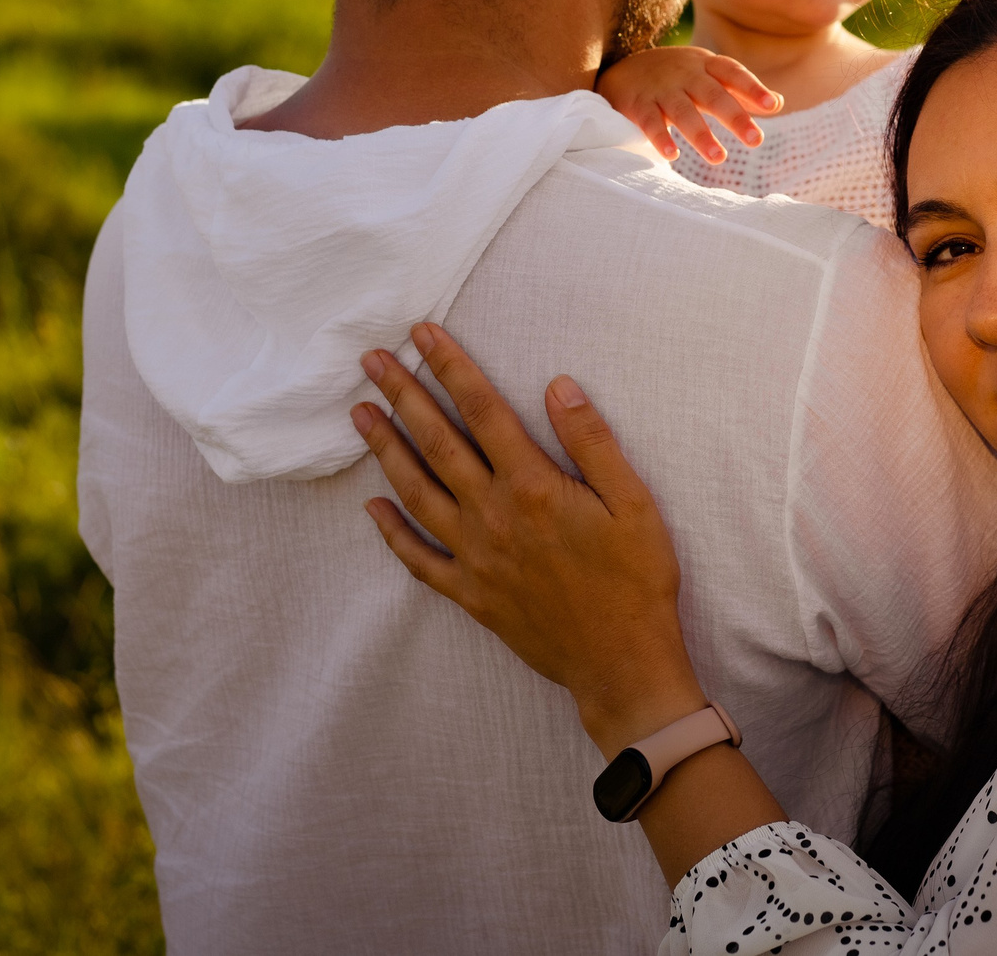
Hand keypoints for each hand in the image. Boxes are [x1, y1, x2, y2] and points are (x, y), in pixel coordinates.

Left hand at [351, 324, 705, 752]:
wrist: (621, 662)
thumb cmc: (637, 580)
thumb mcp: (634, 503)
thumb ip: (592, 441)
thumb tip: (558, 385)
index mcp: (534, 486)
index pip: (483, 411)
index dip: (451, 367)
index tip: (422, 333)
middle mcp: (494, 516)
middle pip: (437, 442)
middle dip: (403, 395)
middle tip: (371, 360)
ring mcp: (475, 556)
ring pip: (417, 492)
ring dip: (385, 449)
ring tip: (359, 414)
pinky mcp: (470, 593)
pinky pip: (419, 559)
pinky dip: (392, 532)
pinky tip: (372, 507)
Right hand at [595, 46, 780, 164]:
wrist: (622, 68)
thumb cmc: (678, 76)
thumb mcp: (709, 75)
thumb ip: (741, 91)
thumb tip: (779, 103)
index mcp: (706, 65)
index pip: (733, 73)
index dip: (753, 88)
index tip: (773, 106)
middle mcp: (685, 74)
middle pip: (712, 95)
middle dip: (735, 117)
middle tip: (756, 140)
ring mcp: (660, 90)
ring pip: (682, 111)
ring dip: (700, 135)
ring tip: (719, 158)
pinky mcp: (638, 105)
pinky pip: (650, 122)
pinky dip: (660, 139)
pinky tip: (672, 156)